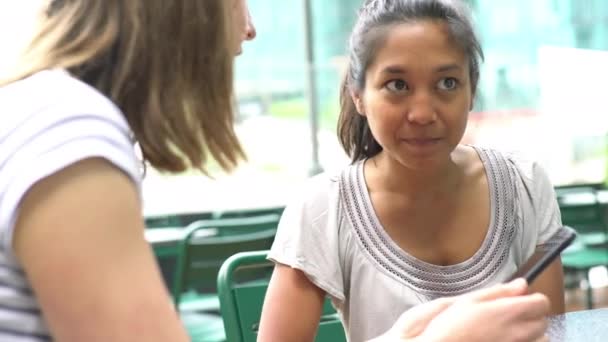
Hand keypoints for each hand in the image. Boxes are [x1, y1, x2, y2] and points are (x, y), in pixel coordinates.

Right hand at [371, 279, 549, 341]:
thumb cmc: (450, 326)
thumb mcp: (469, 300)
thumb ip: (499, 292)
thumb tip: (521, 284)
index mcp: (509, 312)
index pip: (542, 303)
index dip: (533, 299)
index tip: (523, 300)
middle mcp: (518, 333)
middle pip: (544, 323)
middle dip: (532, 317)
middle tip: (513, 316)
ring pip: (541, 341)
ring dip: (532, 335)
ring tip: (511, 333)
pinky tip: (504, 340)